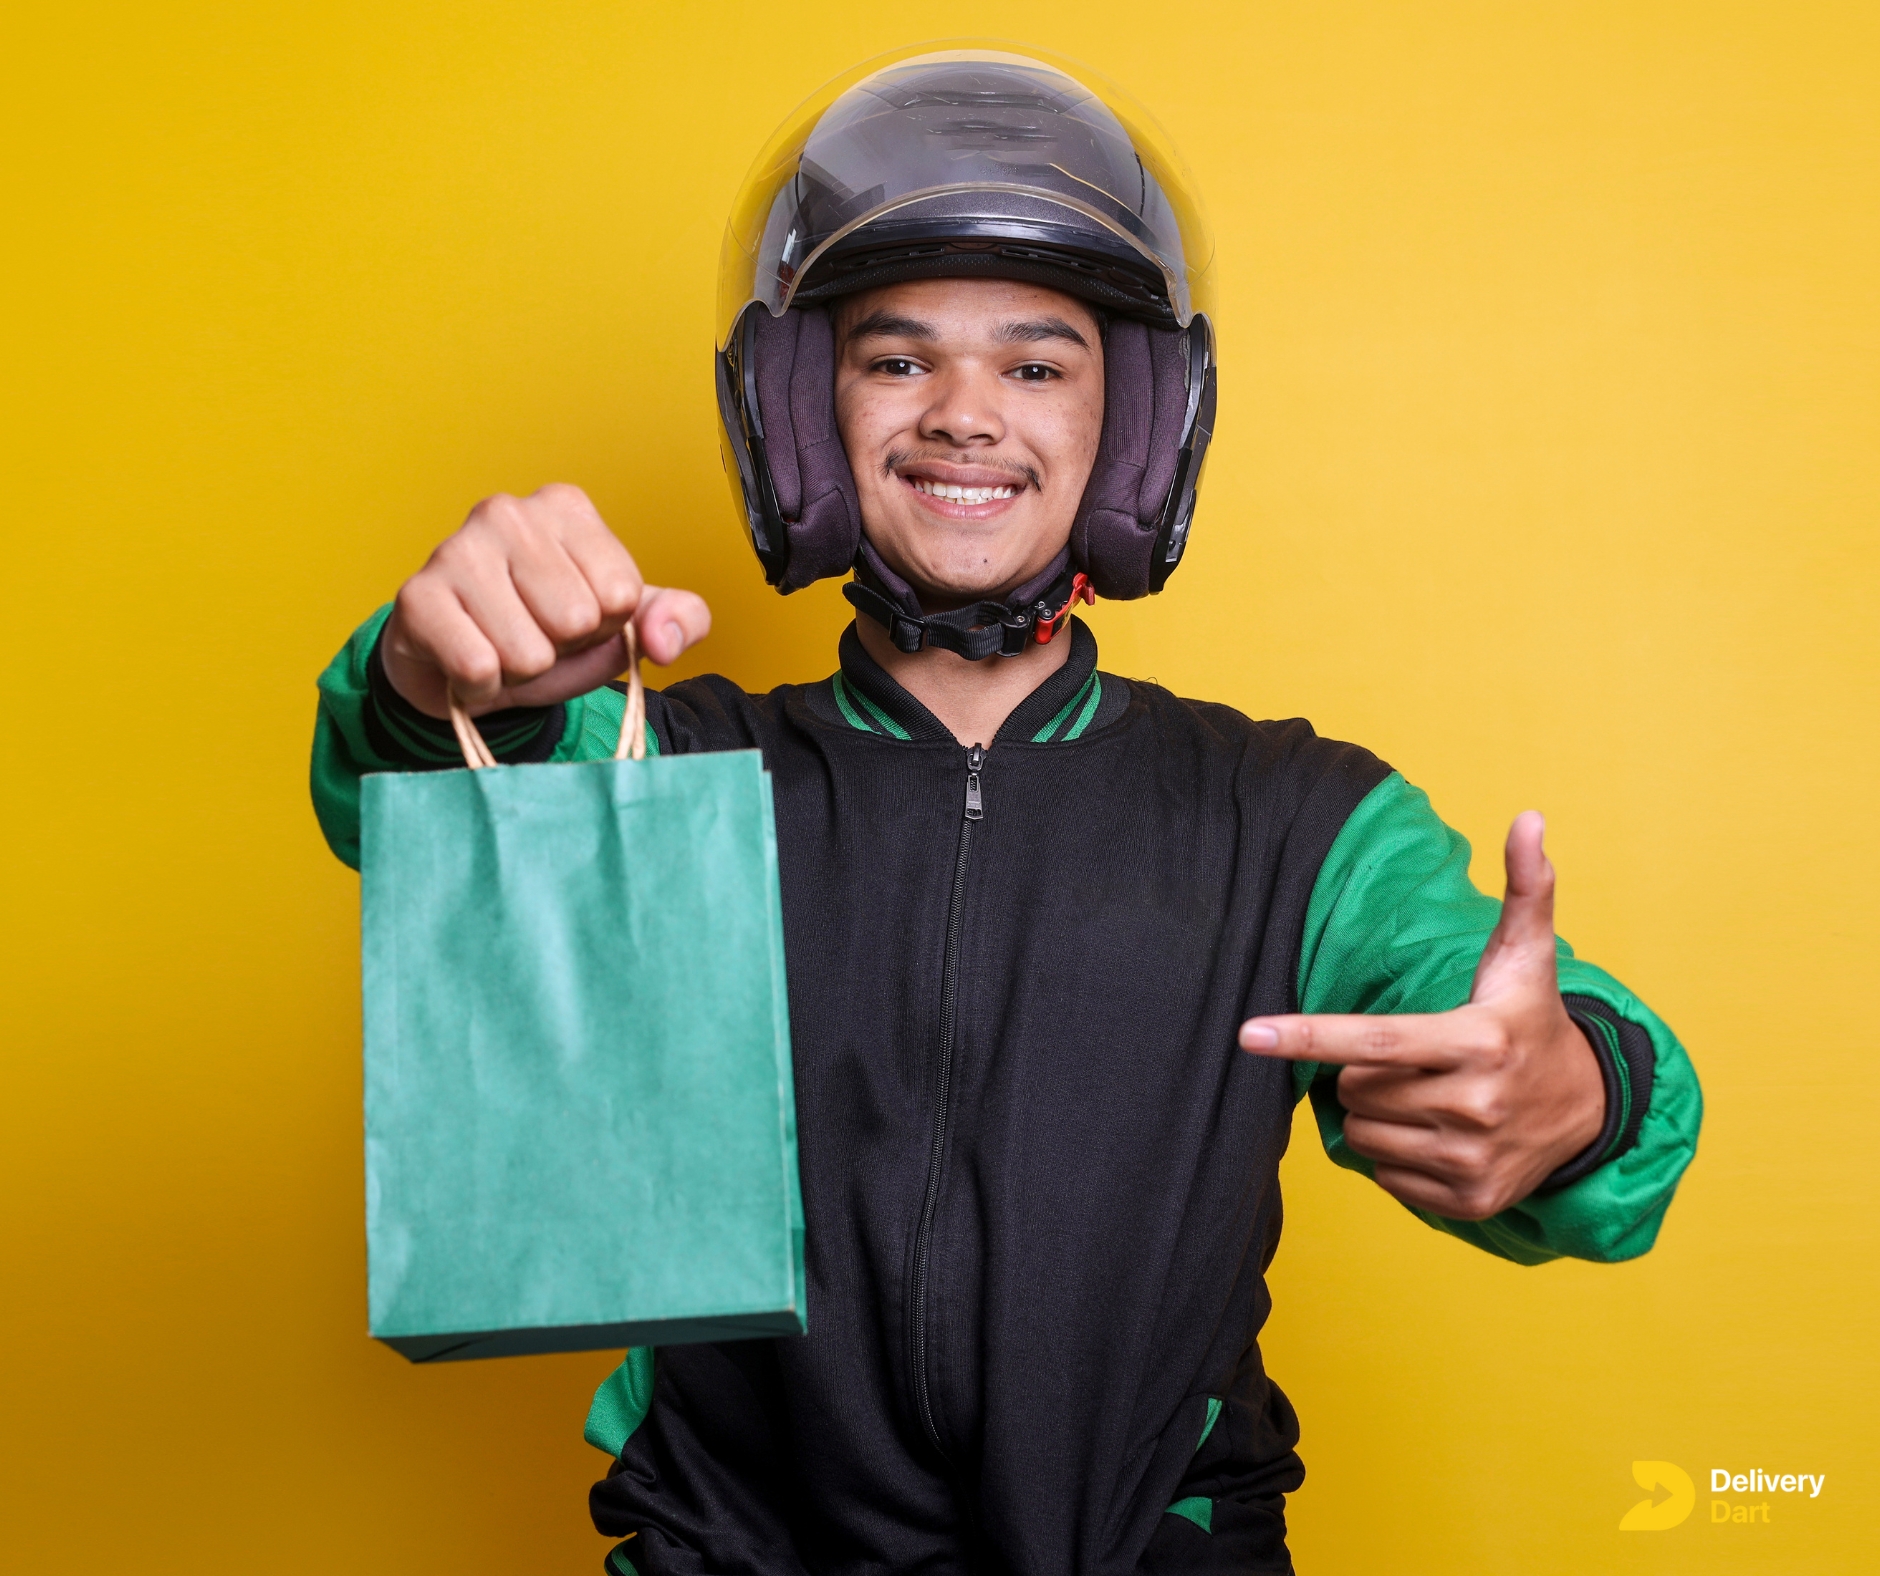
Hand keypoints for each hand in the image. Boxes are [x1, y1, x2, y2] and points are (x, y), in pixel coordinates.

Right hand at [381, 484, 711, 717]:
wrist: (463, 666)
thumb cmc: (546, 632)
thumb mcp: (624, 625)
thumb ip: (677, 621)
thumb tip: (664, 640)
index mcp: (566, 508)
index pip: (621, 594)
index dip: (604, 624)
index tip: (575, 618)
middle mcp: (509, 513)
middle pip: (576, 620)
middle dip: (561, 647)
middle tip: (534, 635)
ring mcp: (456, 549)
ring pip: (529, 651)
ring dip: (520, 670)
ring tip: (501, 648)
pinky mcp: (417, 597)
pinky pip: (478, 667)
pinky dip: (481, 686)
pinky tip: (469, 665)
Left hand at [1239, 812, 1604, 1219]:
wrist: (1590, 1112)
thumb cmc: (1531, 1022)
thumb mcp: (1526, 959)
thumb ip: (1524, 887)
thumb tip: (1530, 817)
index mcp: (1477, 1041)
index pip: (1372, 1040)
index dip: (1306, 1035)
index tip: (1248, 1034)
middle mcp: (1476, 1104)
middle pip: (1357, 1088)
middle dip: (1364, 1072)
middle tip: (1411, 1059)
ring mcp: (1473, 1158)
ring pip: (1364, 1133)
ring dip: (1374, 1112)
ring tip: (1424, 1094)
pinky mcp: (1471, 1200)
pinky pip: (1385, 1175)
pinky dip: (1395, 1154)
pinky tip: (1436, 1134)